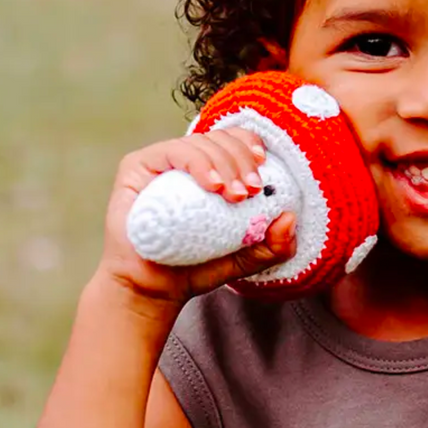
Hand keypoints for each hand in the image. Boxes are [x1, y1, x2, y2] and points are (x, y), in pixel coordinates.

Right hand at [98, 126, 297, 304]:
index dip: (252, 146)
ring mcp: (162, 161)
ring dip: (225, 164)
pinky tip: (212, 185)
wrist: (155, 289)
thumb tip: (290, 218)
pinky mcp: (138, 166)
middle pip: (222, 138)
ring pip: (202, 142)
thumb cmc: (197, 267)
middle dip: (243, 160)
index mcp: (212, 170)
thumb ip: (274, 244)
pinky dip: (199, 163)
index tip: (264, 170)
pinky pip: (174, 151)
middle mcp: (187, 161)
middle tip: (251, 191)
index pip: (236, 141)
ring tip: (234, 195)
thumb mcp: (246, 257)